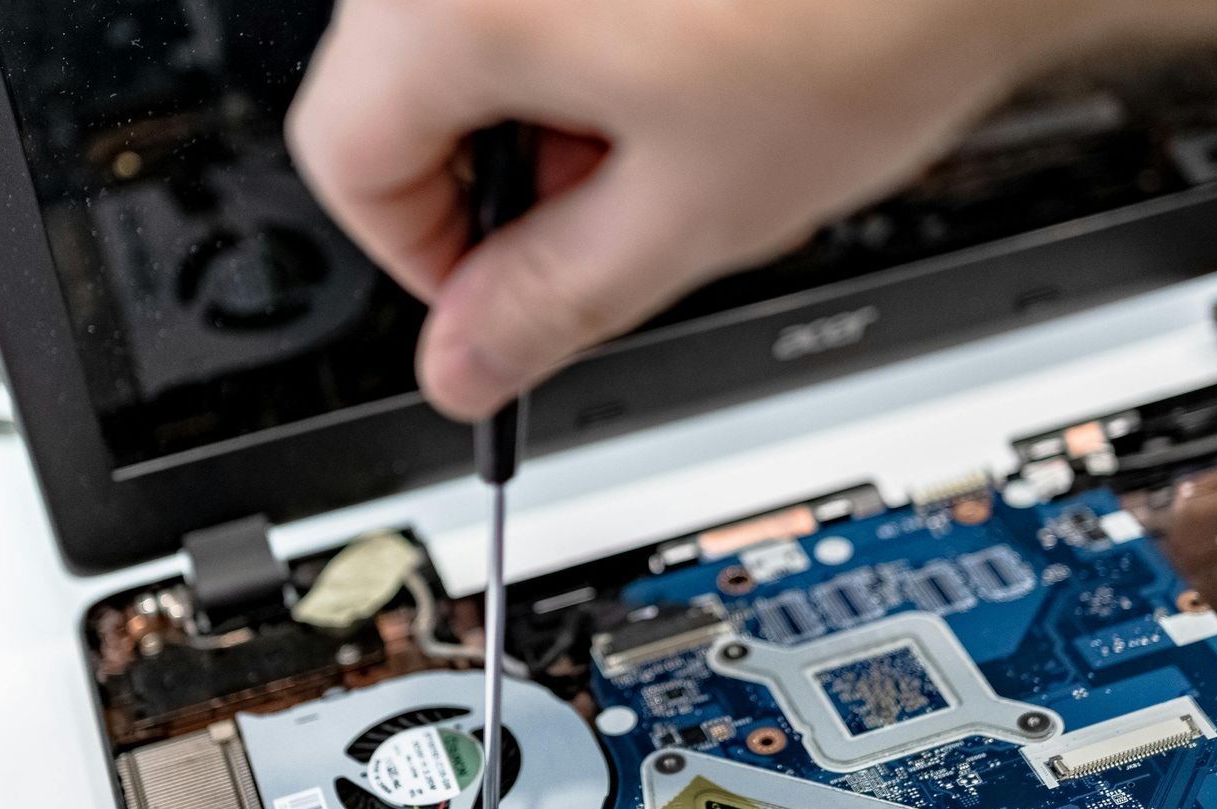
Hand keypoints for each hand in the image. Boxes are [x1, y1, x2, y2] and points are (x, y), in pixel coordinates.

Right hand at [289, 0, 1109, 419]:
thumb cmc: (871, 24)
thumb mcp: (688, 218)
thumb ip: (547, 306)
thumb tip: (464, 367)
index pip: (345, 157)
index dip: (419, 260)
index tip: (497, 299)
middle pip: (400, 85)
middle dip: (498, 181)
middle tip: (608, 224)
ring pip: (471, 26)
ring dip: (547, 108)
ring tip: (675, 140)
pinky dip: (588, 35)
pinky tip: (686, 65)